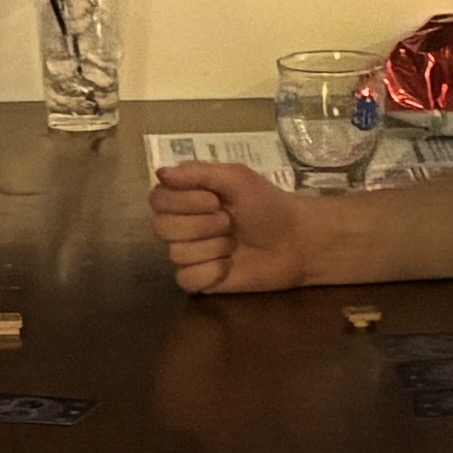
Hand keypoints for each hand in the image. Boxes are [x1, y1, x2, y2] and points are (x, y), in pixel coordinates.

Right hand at [152, 156, 305, 296]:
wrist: (296, 241)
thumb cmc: (268, 205)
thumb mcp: (237, 178)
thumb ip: (198, 172)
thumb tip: (160, 172)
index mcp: (186, 197)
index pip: (157, 199)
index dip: (183, 202)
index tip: (214, 200)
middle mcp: (182, 224)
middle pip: (162, 228)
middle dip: (201, 226)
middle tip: (229, 222)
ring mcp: (189, 254)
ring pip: (176, 254)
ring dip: (212, 248)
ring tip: (234, 244)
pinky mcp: (200, 280)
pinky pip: (187, 279)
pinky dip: (211, 272)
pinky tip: (228, 266)